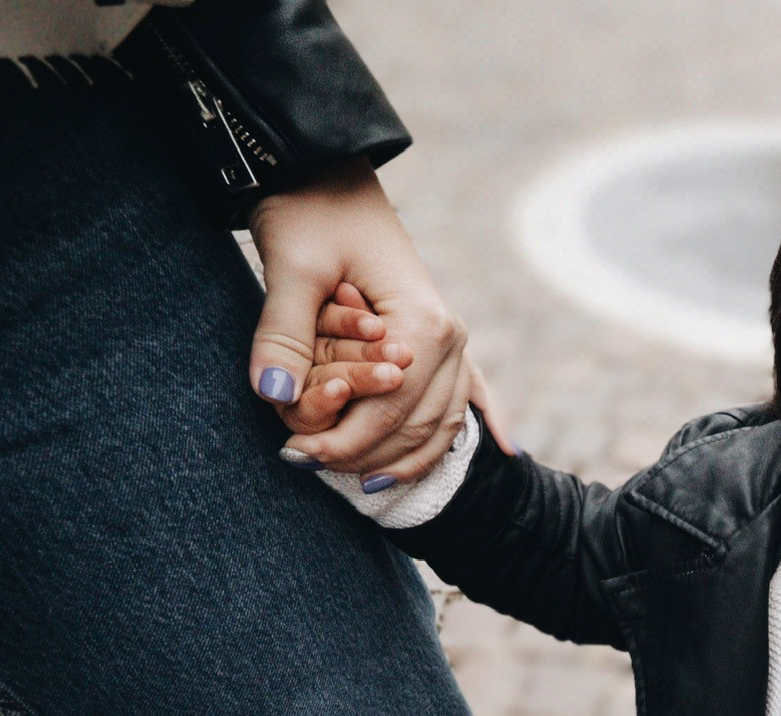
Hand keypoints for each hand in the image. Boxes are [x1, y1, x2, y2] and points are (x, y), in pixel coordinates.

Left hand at [247, 159, 499, 479]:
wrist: (325, 170)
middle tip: (308, 467)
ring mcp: (453, 337)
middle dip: (363, 454)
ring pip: (440, 422)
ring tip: (357, 481)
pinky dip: (484, 422)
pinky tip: (505, 452)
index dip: (343, 441)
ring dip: (404, 457)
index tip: (294, 455)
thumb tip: (275, 394)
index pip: (389, 410)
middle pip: (416, 425)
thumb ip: (284, 334)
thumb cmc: (309, 211)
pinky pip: (471, 391)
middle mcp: (451, 337)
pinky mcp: (441, 333)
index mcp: (423, 323)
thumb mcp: (290, 267)